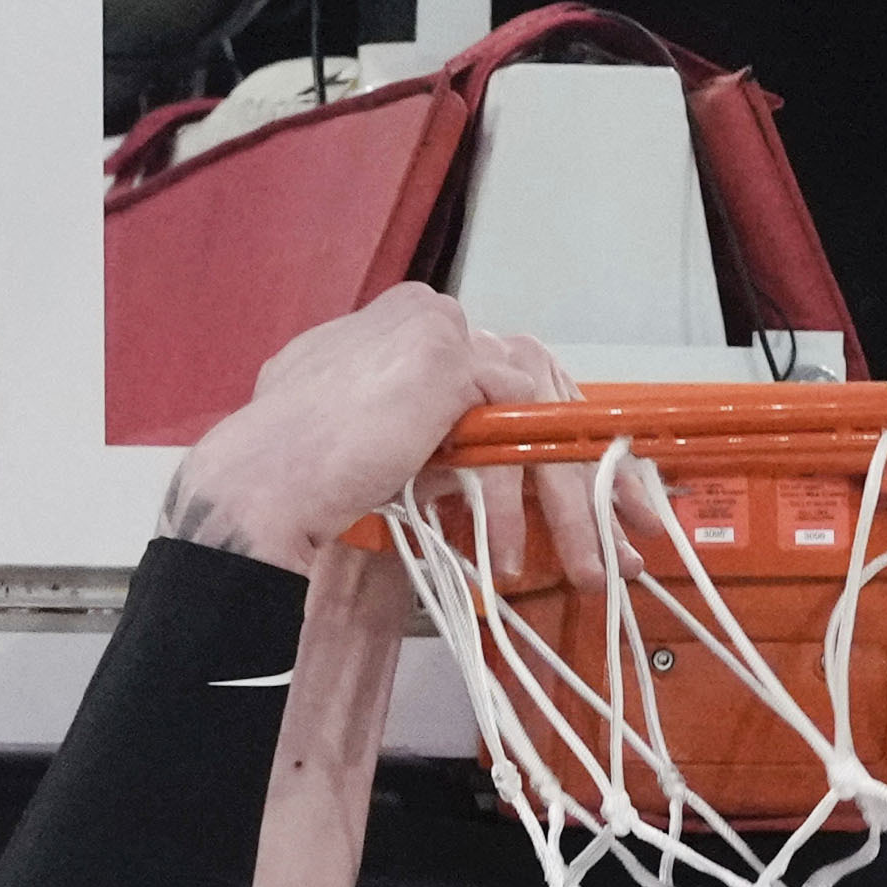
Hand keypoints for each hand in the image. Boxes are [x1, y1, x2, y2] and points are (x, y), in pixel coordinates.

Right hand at [164, 287, 598, 576]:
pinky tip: (513, 553)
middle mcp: (424, 319)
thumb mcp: (372, 458)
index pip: (508, 381)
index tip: (590, 501)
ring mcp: (437, 329)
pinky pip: (517, 426)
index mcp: (402, 337)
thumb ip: (423, 451)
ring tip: (589, 566)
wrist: (255, 485)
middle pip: (543, 389)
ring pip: (540, 410)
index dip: (554, 445)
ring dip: (574, 498)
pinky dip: (524, 495)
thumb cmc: (288, 486)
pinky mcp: (445, 357)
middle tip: (632, 530)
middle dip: (596, 471)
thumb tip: (462, 486)